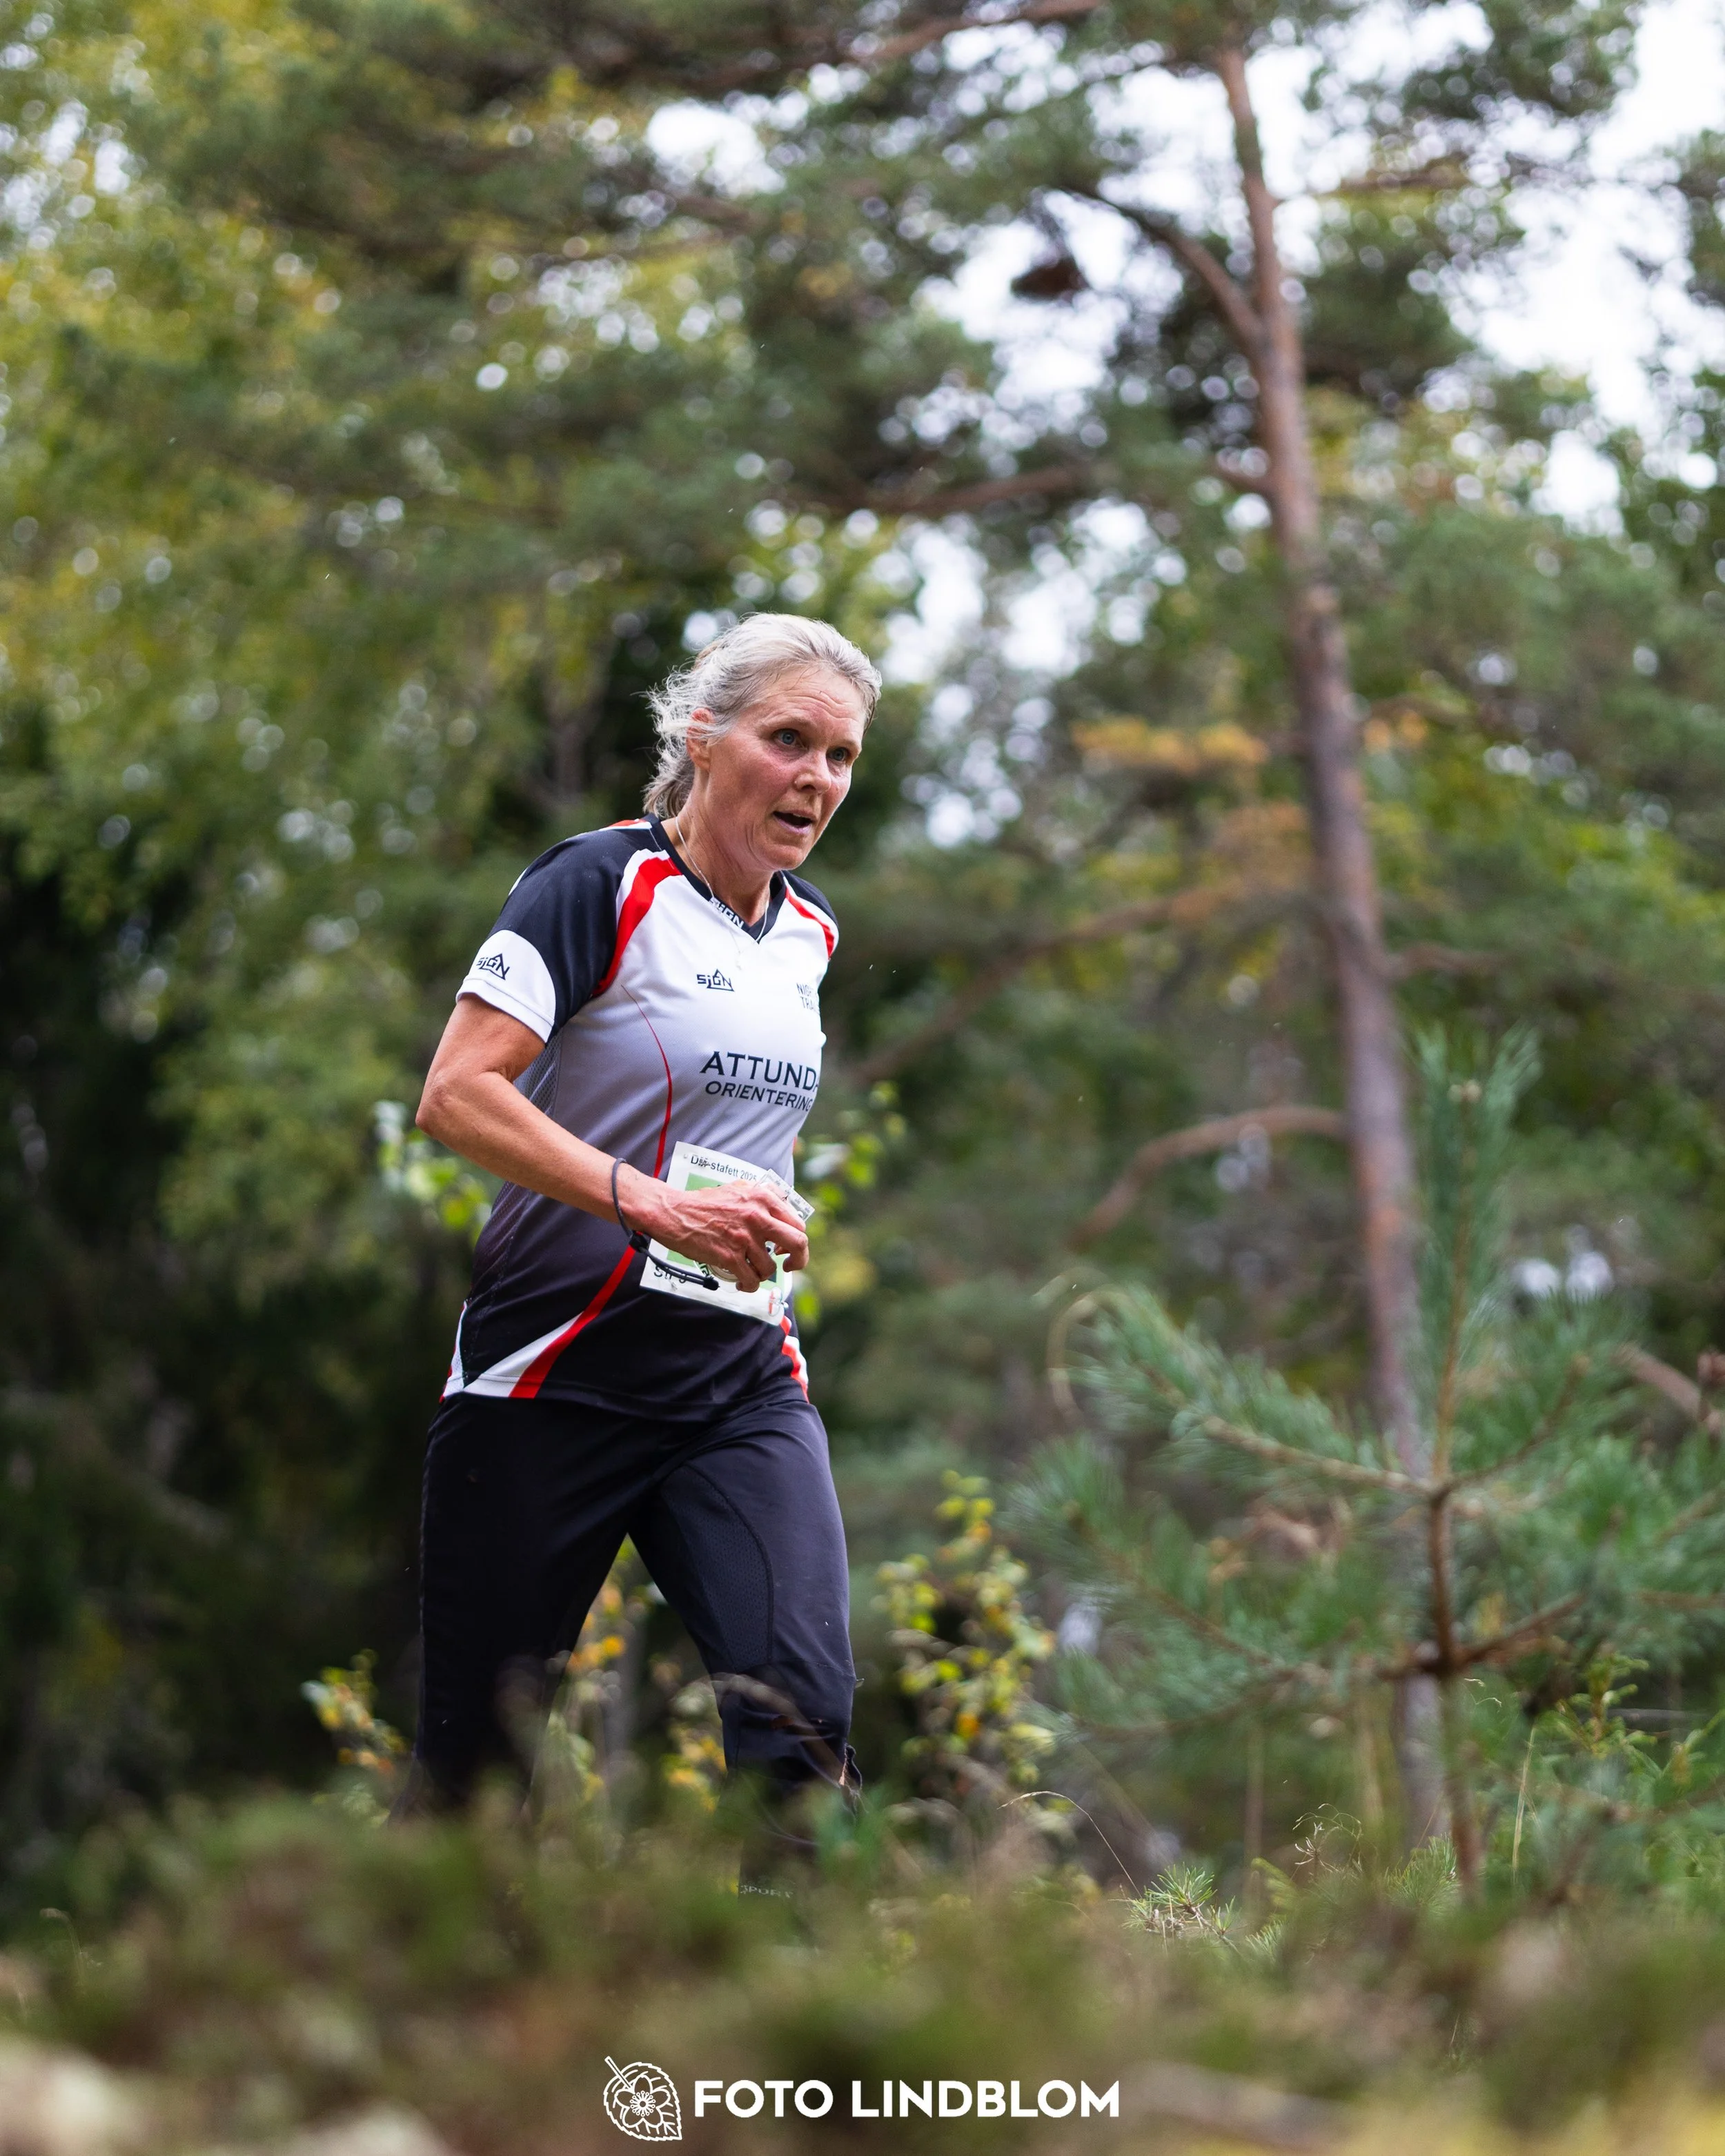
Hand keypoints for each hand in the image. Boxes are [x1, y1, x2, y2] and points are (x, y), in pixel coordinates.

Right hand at [622, 1167, 808, 1292]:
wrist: (673, 1212)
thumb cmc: (703, 1203)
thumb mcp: (739, 1189)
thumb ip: (764, 1197)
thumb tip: (785, 1207)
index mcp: (763, 1199)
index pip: (797, 1224)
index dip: (796, 1240)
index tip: (785, 1248)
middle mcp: (758, 1217)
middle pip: (798, 1243)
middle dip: (798, 1260)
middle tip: (788, 1267)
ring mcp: (744, 1238)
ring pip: (770, 1268)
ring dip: (762, 1275)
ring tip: (751, 1273)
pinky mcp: (729, 1256)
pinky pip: (751, 1280)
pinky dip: (749, 1286)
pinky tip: (742, 1283)